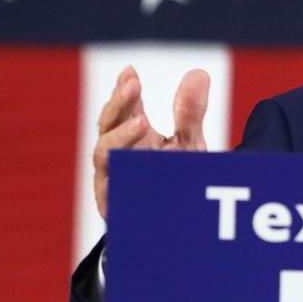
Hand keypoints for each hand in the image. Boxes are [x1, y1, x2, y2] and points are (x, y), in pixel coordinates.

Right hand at [92, 66, 209, 218]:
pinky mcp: (114, 203)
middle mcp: (116, 154)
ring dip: (119, 136)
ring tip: (141, 122)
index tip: (131, 71)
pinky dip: (121, 171)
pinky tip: (136, 159)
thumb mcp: (188, 144)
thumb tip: (199, 72)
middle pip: (107, 124)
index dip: (124, 89)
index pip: (124, 108)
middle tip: (133, 85)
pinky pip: (112, 185)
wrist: (174, 230)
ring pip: (103, 153)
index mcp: (132, 136)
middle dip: (118, 104)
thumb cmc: (176, 181)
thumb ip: (190, 113)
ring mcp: (111, 177)